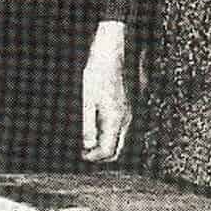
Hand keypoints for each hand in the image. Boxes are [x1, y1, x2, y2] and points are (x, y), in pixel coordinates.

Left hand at [81, 20, 131, 163]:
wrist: (113, 52)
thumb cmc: (97, 73)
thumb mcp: (87, 99)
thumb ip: (88, 125)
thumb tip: (87, 146)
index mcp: (115, 119)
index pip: (109, 151)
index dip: (94, 158)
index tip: (81, 156)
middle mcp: (126, 119)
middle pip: (117, 149)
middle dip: (101, 155)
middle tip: (85, 153)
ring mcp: (128, 112)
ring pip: (119, 139)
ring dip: (105, 145)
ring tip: (88, 141)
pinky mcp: (126, 105)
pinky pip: (120, 128)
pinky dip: (109, 134)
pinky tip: (96, 126)